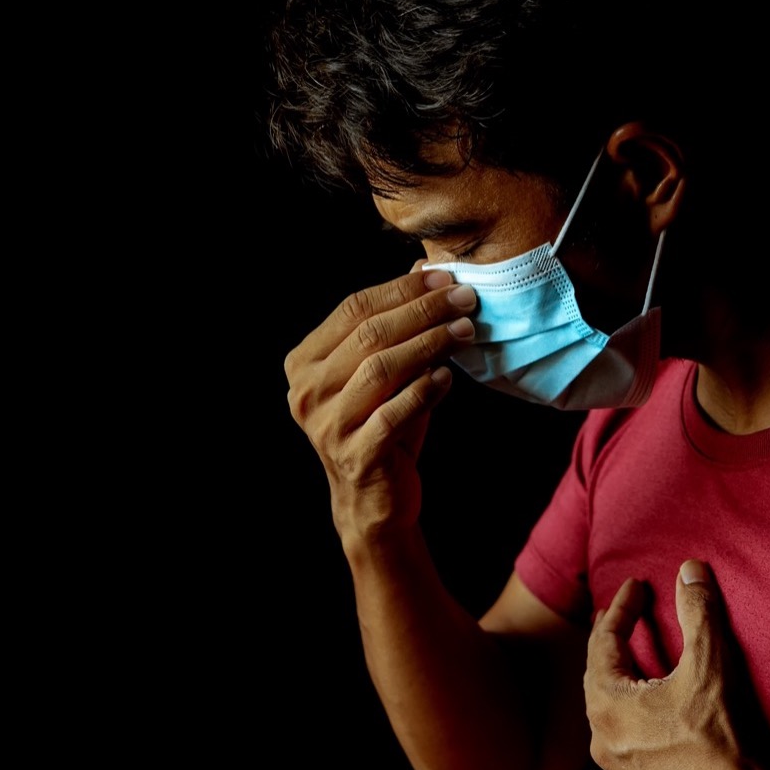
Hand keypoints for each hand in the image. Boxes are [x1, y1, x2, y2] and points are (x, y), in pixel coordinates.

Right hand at [283, 264, 478, 545]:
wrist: (374, 501)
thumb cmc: (382, 426)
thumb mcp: (386, 372)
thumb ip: (397, 325)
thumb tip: (424, 269)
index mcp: (305, 362)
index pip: (353, 309)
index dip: (401, 289)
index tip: (444, 278)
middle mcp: (307, 392)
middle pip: (368, 334)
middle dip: (422, 310)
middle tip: (464, 299)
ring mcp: (327, 426)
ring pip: (380, 368)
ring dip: (429, 343)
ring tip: (465, 331)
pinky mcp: (355, 456)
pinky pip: (393, 413)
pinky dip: (424, 391)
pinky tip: (448, 376)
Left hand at [585, 560, 769, 769]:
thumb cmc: (719, 737)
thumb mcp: (710, 665)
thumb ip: (698, 613)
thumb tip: (690, 570)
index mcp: (609, 705)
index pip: (603, 641)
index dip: (620, 608)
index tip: (635, 585)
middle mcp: (602, 736)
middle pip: (596, 674)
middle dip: (610, 640)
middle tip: (620, 615)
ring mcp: (616, 763)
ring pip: (605, 707)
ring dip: (616, 676)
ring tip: (628, 656)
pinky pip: (619, 733)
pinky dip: (627, 708)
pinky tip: (643, 705)